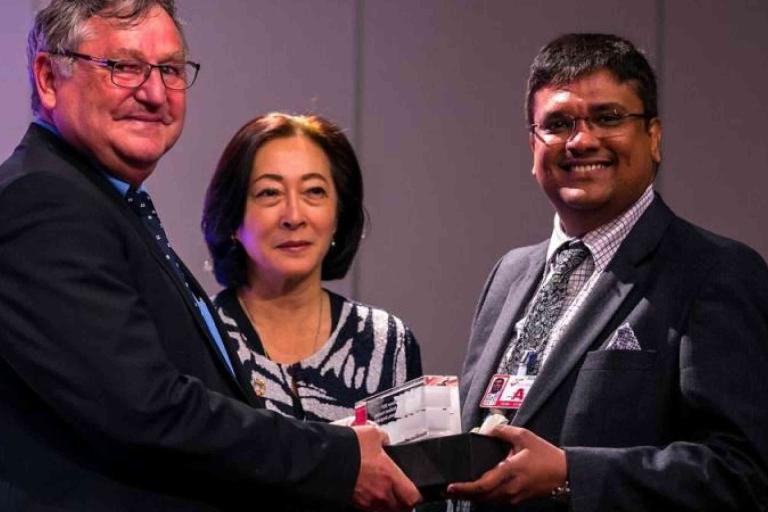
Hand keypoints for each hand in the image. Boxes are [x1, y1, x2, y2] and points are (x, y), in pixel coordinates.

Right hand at [351, 425, 420, 510]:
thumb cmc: (349, 448)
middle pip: (400, 507)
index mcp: (390, 476)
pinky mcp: (354, 503)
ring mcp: (367, 500)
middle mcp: (381, 492)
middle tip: (402, 494)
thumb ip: (384, 438)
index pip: (413, 496)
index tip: (415, 491)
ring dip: (387, 504)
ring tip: (385, 493)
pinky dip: (372, 503)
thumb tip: (384, 440)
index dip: (416, 495)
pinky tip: (368, 492)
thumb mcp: (372, 434)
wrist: (325, 459)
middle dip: (402, 502)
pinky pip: (369, 508)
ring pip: (384, 509)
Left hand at [446, 425, 565, 504]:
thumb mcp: (524, 436)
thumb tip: (487, 430)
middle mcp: (510, 488)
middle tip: (448, 491)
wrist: (565, 473)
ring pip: (488, 501)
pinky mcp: (518, 500)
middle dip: (464, 495)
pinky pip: (497, 500)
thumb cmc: (546, 455)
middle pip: (481, 497)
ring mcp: (514, 496)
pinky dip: (485, 497)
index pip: (482, 485)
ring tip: (459, 491)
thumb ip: (503, 431)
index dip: (465, 488)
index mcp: (510, 471)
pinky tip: (478, 491)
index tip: (451, 487)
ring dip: (473, 497)